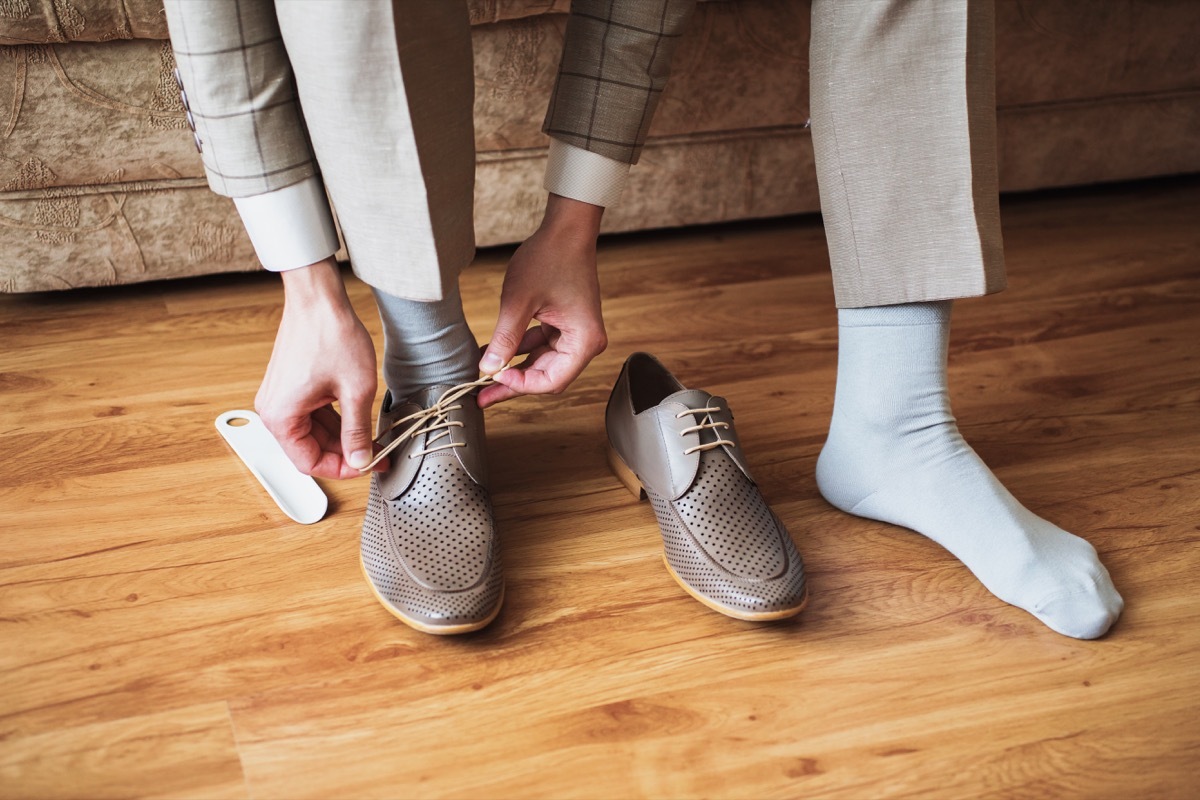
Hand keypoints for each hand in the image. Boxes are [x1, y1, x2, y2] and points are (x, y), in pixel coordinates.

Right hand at [255, 258, 385, 478]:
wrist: (318, 298)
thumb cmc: (331, 335)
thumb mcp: (356, 390)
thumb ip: (357, 431)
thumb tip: (362, 460)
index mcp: (281, 417)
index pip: (310, 463)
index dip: (343, 469)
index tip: (369, 465)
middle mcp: (273, 410)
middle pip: (310, 449)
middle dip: (346, 452)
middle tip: (378, 454)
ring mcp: (280, 397)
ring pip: (313, 433)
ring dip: (343, 437)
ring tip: (373, 436)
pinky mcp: (290, 387)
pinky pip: (311, 415)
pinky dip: (335, 420)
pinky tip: (358, 418)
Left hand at [477, 194, 607, 407]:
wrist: (565, 231)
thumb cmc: (549, 258)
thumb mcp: (519, 300)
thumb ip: (505, 338)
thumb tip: (488, 370)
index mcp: (584, 341)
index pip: (552, 381)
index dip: (521, 386)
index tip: (493, 379)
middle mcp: (585, 343)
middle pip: (546, 377)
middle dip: (513, 384)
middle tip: (481, 395)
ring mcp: (575, 335)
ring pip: (541, 365)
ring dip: (512, 370)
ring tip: (481, 377)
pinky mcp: (564, 326)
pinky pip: (539, 348)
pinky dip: (517, 351)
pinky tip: (492, 353)